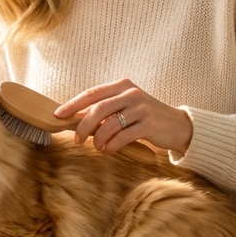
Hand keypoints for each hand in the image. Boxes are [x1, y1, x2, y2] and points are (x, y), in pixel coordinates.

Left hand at [55, 80, 192, 155]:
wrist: (176, 126)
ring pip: (109, 124)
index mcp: (122, 86)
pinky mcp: (149, 124)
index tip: (58, 115)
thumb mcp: (125, 108)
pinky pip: (123, 136)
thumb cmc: (144, 118)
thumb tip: (75, 119)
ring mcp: (141, 108)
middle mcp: (131, 94)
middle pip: (98, 109)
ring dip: (98, 139)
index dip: (73, 104)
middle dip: (83, 125)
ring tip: (97, 147)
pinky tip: (108, 150)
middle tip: (76, 139)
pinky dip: (111, 145)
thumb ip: (105, 110)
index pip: (92, 93)